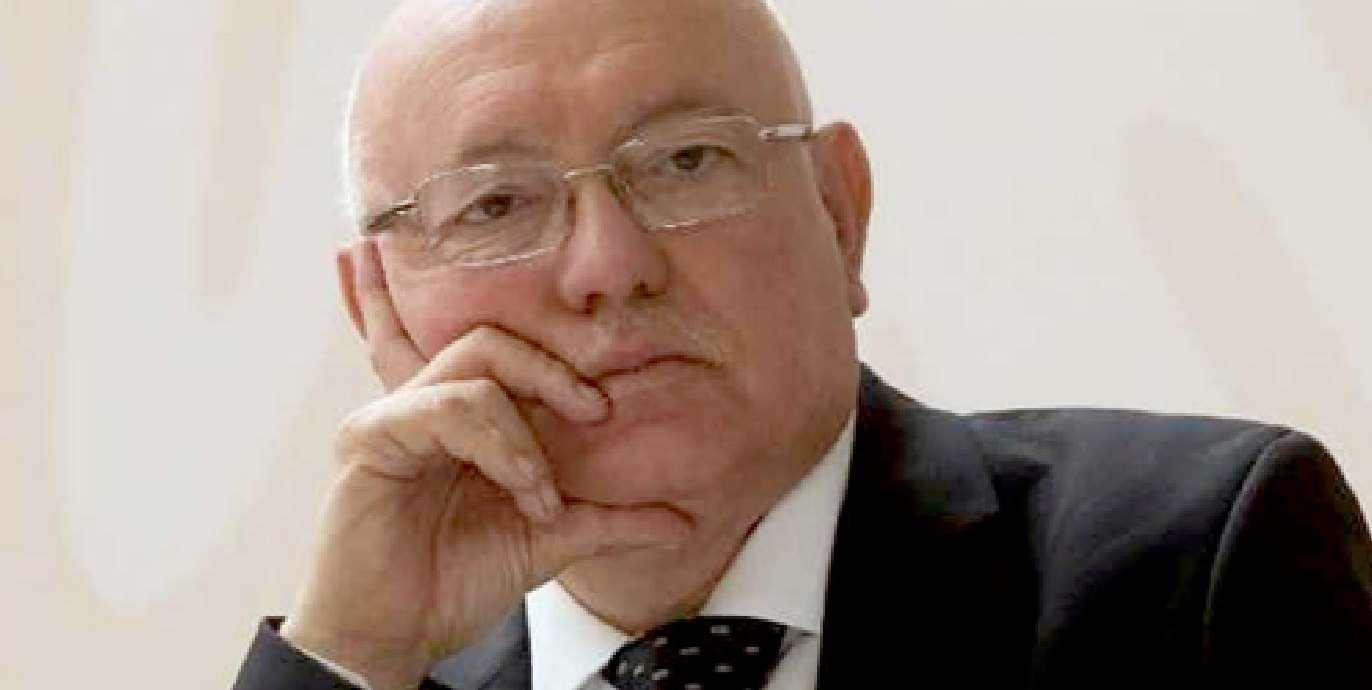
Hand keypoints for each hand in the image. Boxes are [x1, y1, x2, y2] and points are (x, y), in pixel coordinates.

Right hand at [281, 238, 688, 689]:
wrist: (394, 638)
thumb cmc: (453, 584)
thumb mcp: (549, 543)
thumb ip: (609, 522)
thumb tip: (683, 521)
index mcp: (469, 421)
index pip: (516, 359)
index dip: (566, 372)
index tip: (608, 410)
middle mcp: (430, 406)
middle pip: (492, 342)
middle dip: (552, 371)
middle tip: (595, 412)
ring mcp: (397, 417)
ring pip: (473, 370)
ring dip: (525, 433)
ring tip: (541, 492)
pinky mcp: (368, 437)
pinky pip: (439, 409)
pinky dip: (494, 444)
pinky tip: (517, 487)